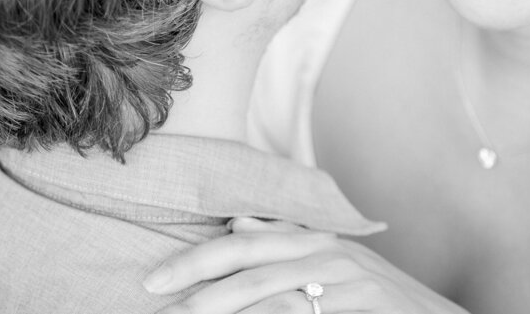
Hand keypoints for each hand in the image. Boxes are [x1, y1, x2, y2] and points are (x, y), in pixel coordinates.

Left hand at [145, 217, 467, 313]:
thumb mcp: (331, 265)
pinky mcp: (359, 305)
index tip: (156, 279)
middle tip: (152, 290)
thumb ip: (286, 243)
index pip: (245, 241)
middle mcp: (327, 252)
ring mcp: (346, 280)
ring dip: (222, 306)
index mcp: (315, 238)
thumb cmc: (377, 301)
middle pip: (250, 260)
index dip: (197, 257)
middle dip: (196, 277)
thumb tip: (238, 224)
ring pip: (269, 292)